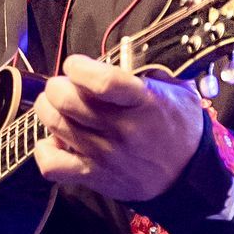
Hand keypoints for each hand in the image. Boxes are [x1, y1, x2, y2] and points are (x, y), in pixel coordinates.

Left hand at [34, 56, 204, 204]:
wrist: (188, 177)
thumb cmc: (180, 129)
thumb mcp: (178, 91)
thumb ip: (151, 70)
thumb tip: (123, 56)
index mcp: (143, 103)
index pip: (102, 81)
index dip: (79, 67)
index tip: (77, 65)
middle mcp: (121, 129)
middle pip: (67, 101)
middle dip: (57, 86)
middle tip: (64, 85)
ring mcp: (104, 155)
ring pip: (56, 125)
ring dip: (49, 110)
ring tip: (58, 107)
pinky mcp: (93, 176)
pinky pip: (52, 165)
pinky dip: (45, 150)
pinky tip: (56, 141)